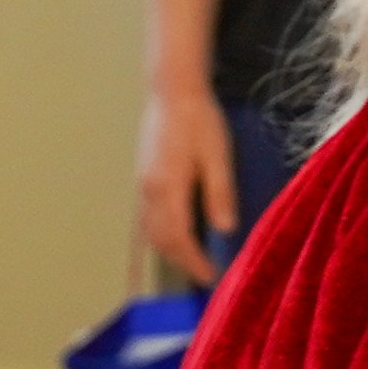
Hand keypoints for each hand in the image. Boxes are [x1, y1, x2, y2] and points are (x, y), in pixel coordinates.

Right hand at [135, 83, 236, 287]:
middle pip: (161, 241)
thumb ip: (220, 192)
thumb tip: (226, 229)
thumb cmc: (200, 120)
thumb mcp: (218, 154)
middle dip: (182, 262)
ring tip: (194, 259)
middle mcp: (149, 192)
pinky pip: (147, 219)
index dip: (195, 262)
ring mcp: (142, 185)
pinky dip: (161, 235)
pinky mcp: (142, 178)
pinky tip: (178, 234)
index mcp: (168, 188)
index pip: (180, 239)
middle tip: (206, 274)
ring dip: (170, 251)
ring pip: (151, 232)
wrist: (172, 91)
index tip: (212, 277)